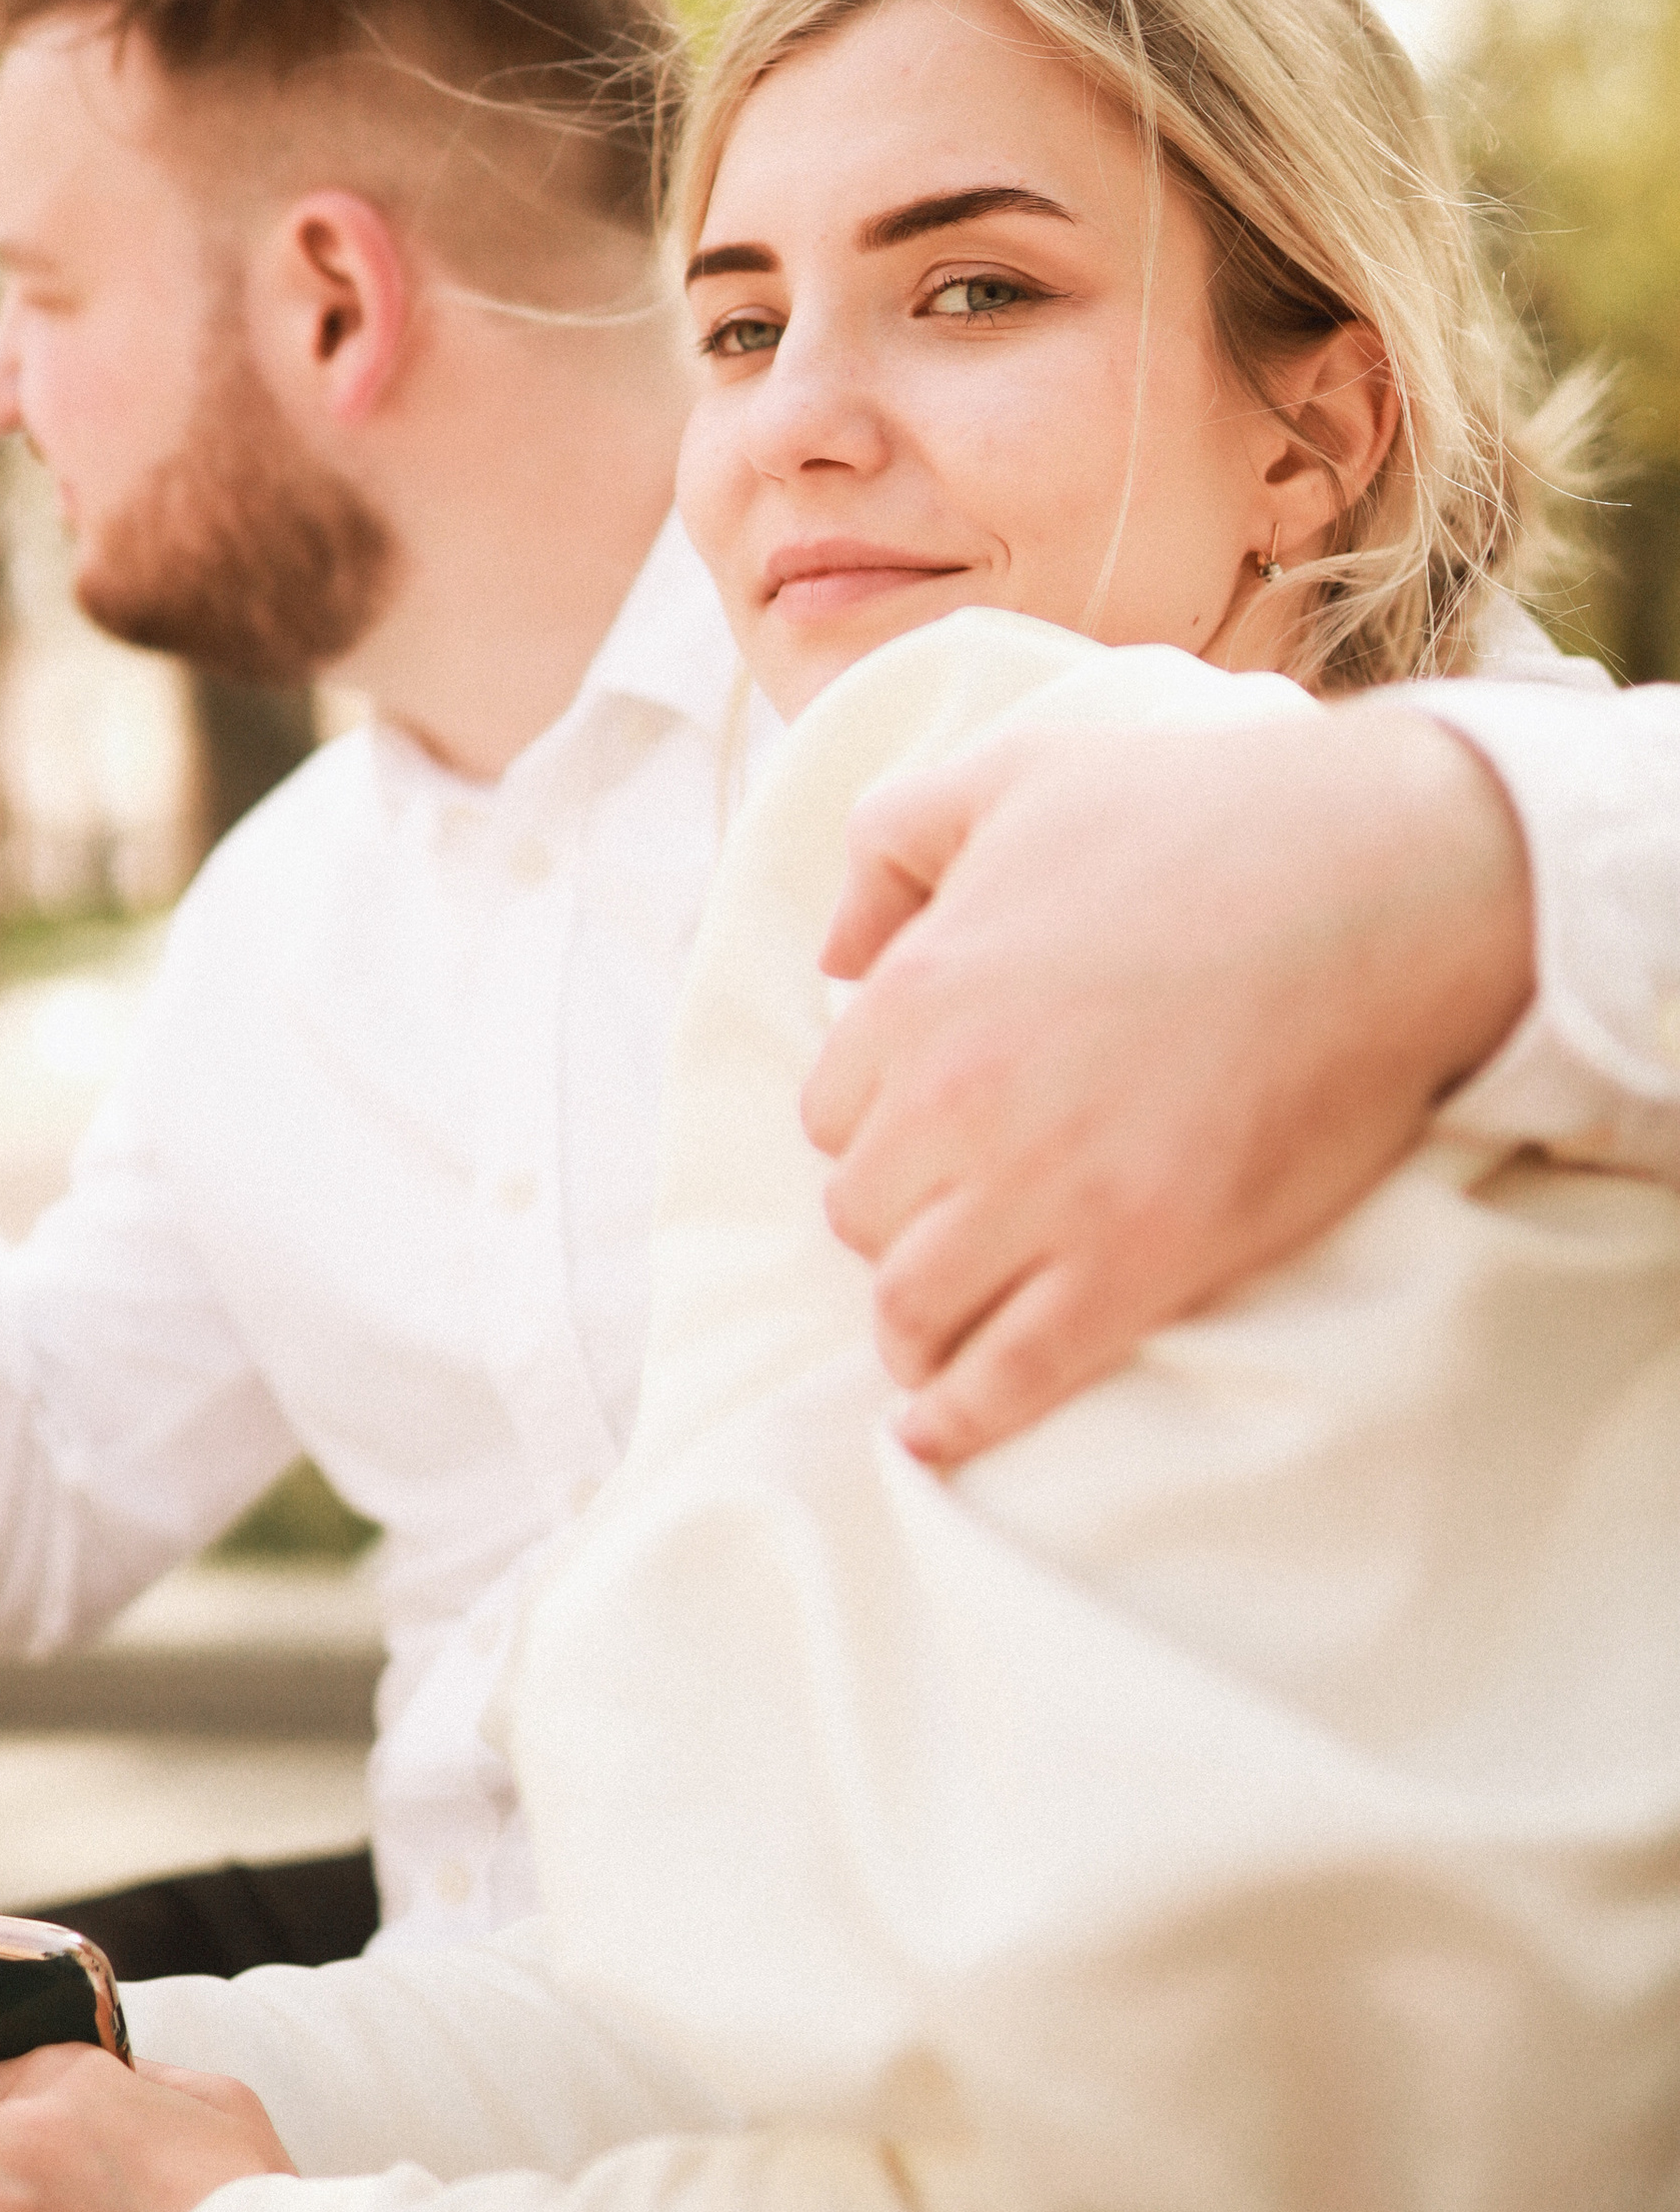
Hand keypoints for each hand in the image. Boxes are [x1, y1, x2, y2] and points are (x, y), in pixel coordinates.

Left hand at [807, 704, 1534, 1465]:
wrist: (1378, 882)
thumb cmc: (1202, 818)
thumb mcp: (1014, 777)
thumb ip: (893, 842)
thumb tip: (833, 951)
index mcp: (916, 993)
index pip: (835, 1112)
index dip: (880, 1128)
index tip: (924, 1138)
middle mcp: (956, 1103)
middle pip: (864, 1213)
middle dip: (897, 1221)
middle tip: (948, 1226)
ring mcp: (1045, 1192)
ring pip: (912, 1303)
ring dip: (915, 1324)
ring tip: (933, 1338)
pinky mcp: (1138, 1262)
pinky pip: (1009, 1373)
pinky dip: (959, 1417)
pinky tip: (936, 1434)